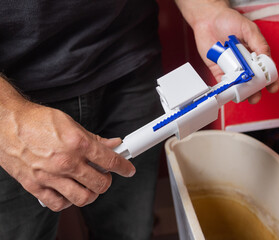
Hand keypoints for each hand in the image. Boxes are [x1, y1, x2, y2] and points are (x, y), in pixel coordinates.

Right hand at [0, 101, 134, 211]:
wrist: (7, 123)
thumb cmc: (37, 121)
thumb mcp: (71, 124)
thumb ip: (94, 138)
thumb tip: (112, 144)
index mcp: (78, 144)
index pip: (110, 161)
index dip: (124, 167)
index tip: (128, 169)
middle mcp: (67, 162)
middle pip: (100, 183)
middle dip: (107, 181)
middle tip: (105, 175)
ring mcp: (51, 176)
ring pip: (83, 198)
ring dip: (91, 193)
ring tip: (89, 185)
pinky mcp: (36, 186)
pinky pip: (58, 204)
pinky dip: (68, 201)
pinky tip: (69, 191)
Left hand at [177, 1, 278, 103]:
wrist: (207, 19)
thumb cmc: (228, 20)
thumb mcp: (248, 28)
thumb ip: (258, 42)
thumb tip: (265, 56)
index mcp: (254, 53)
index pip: (265, 69)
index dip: (270, 79)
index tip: (273, 87)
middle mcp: (244, 62)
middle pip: (252, 80)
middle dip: (255, 90)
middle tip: (255, 96)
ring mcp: (231, 67)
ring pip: (239, 84)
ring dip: (241, 92)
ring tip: (243, 96)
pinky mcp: (218, 70)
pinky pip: (223, 82)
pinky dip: (226, 89)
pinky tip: (229, 93)